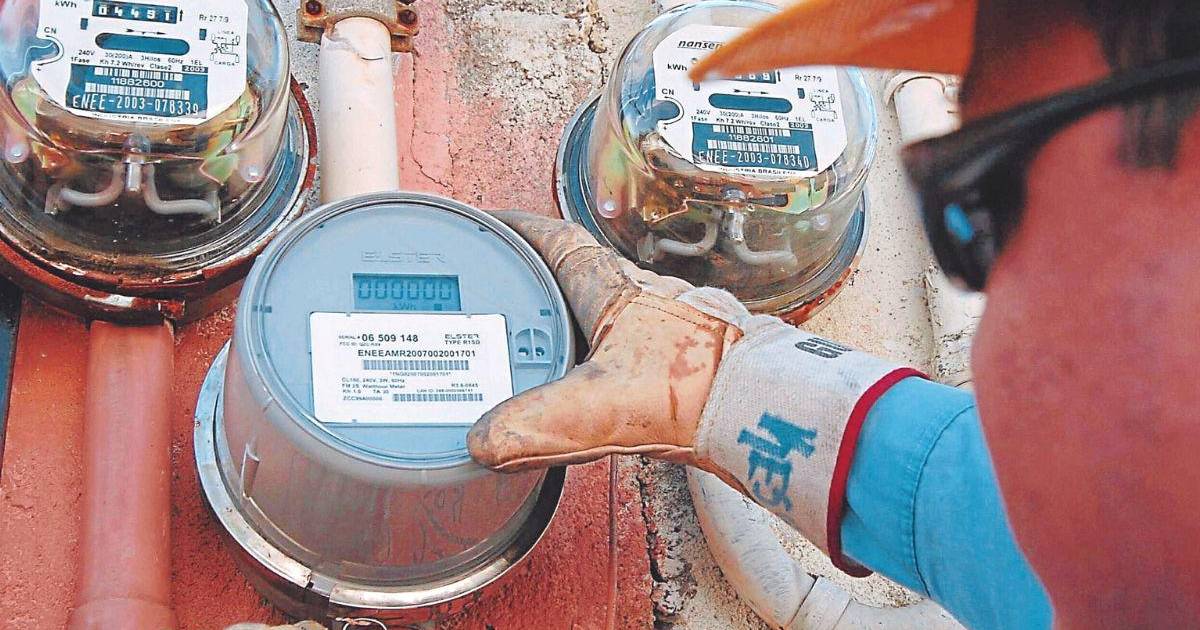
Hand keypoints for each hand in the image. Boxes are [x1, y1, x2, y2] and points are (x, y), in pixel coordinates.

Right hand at [467, 212, 916, 571]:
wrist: (767, 410)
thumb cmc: (697, 388)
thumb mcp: (595, 406)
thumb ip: (534, 423)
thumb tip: (483, 441)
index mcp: (613, 291)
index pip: (559, 241)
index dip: (523, 229)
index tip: (496, 221)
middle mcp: (646, 298)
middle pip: (585, 273)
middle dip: (545, 276)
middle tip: (509, 289)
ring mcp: (672, 328)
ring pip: (613, 310)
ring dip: (579, 319)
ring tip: (544, 346)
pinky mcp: (692, 362)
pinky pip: (636, 348)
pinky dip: (609, 359)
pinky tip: (600, 390)